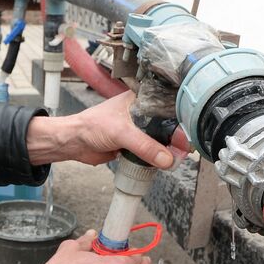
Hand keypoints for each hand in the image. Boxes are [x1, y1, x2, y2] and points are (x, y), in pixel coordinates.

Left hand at [25, 91, 173, 168]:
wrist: (74, 143)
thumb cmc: (91, 126)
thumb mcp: (122, 133)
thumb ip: (145, 146)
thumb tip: (166, 159)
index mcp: (140, 100)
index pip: (166, 107)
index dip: (180, 119)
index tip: (189, 133)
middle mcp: (141, 113)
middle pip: (167, 125)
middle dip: (176, 138)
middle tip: (184, 151)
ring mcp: (137, 129)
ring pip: (159, 140)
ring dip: (167, 150)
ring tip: (176, 160)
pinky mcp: (133, 144)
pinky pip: (150, 152)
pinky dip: (157, 158)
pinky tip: (164, 163)